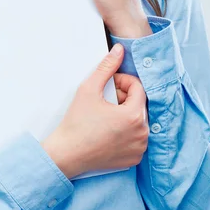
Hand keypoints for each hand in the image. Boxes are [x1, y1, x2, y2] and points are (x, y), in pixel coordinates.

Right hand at [41, 44, 148, 178]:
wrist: (66, 154)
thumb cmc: (76, 123)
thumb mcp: (89, 89)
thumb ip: (107, 67)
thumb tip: (119, 50)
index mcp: (134, 115)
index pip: (138, 87)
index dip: (122, 81)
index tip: (107, 85)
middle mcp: (142, 133)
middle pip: (138, 103)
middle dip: (123, 98)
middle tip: (103, 100)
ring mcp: (139, 148)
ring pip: (138, 120)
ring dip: (125, 113)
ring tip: (105, 115)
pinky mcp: (134, 159)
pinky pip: (136, 137)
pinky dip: (125, 131)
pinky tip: (108, 130)